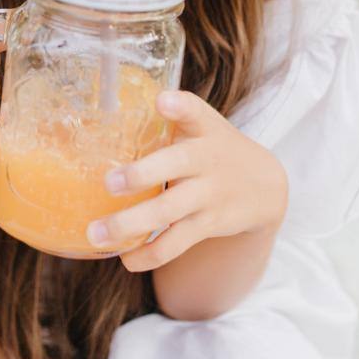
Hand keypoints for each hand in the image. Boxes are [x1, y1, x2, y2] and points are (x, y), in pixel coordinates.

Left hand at [87, 89, 287, 271]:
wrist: (263, 187)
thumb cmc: (214, 148)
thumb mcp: (202, 125)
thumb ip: (169, 115)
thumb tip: (111, 110)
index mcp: (203, 129)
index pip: (195, 111)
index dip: (179, 106)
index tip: (162, 101)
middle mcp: (206, 160)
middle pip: (176, 165)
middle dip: (141, 175)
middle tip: (108, 183)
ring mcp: (208, 196)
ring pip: (168, 213)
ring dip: (129, 225)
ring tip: (95, 234)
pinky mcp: (207, 225)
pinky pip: (174, 245)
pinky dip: (147, 254)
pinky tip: (123, 257)